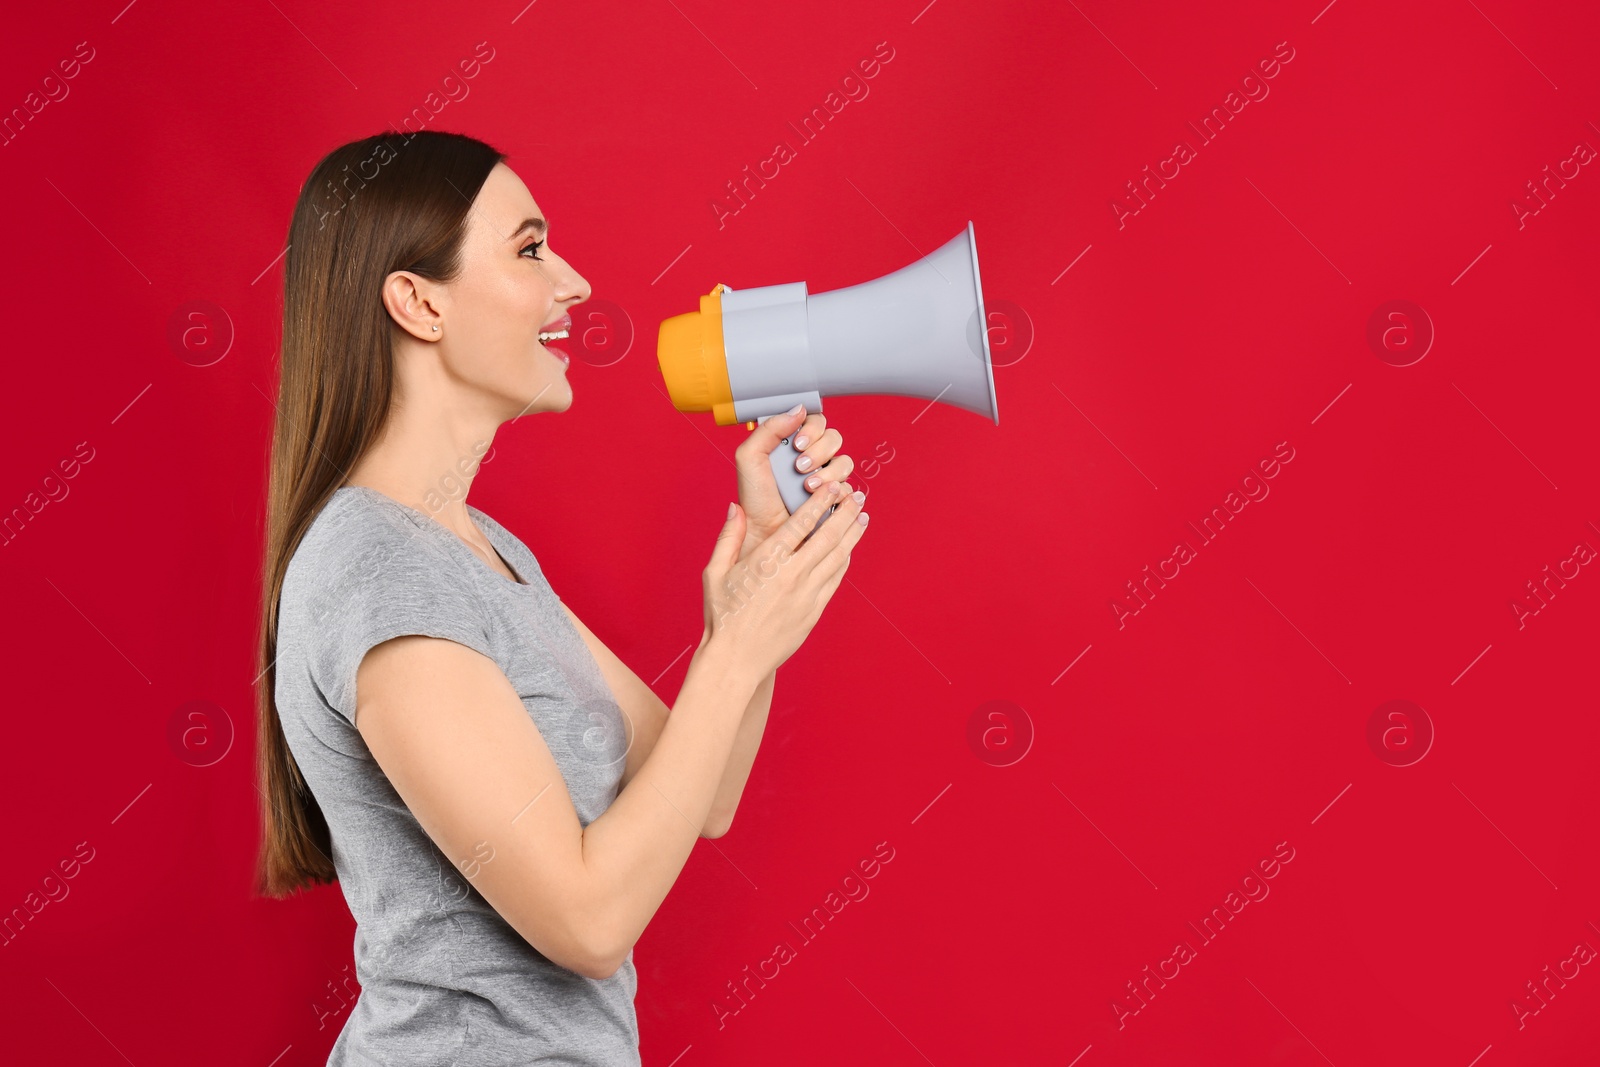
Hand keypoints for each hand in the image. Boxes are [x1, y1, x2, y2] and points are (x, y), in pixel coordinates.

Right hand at [701, 483, 868, 677]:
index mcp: (768, 562)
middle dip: (846, 512)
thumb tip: (737, 507)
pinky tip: (848, 548)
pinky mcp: (814, 611)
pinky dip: (844, 560)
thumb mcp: (714, 573)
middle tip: (858, 495)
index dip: (821, 501)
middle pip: (828, 536)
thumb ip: (729, 538)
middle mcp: (792, 575)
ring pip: (838, 557)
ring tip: (862, 515)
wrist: (735, 659)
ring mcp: (807, 595)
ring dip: (852, 534)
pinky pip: (835, 579)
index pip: (802, 523)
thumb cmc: (721, 615)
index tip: (833, 487)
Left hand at [735, 405, 856, 558]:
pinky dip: (836, 491)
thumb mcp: (750, 458)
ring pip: (844, 462)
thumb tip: (798, 409)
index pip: (815, 422)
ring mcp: (826, 478)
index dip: (811, 429)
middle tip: (800, 467)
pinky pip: (849, 487)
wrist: (764, 534)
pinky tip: (820, 499)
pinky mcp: (836, 499)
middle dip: (819, 451)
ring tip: (807, 487)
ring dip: (828, 472)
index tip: (797, 443)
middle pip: (834, 438)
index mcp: (792, 444)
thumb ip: (769, 429)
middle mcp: (812, 458)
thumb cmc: (755, 500)